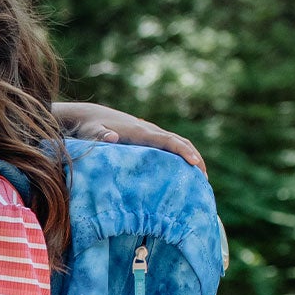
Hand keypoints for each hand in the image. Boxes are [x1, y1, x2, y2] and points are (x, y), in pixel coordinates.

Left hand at [52, 102, 205, 173]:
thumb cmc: (89, 128)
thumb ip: (100, 135)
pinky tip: (183, 170)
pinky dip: (181, 154)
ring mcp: (149, 132)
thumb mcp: (91, 133)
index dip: (183, 151)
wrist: (89, 116)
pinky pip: (169, 145)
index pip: (168, 141)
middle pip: (179, 141)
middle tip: (204, 179)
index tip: (195, 163)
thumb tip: (112, 137)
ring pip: (176, 142)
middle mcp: (148, 130)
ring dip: (191, 156)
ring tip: (200, 178)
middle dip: (194, 157)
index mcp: (140, 132)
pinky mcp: (147, 136)